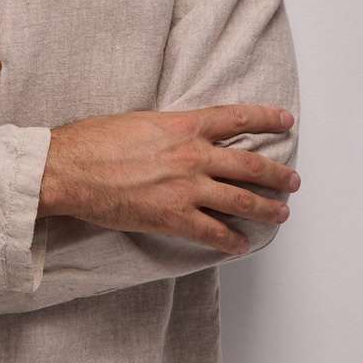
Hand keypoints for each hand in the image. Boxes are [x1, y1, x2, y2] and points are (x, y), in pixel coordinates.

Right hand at [39, 104, 299, 255]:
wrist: (70, 168)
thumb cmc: (95, 141)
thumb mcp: (142, 121)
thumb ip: (172, 129)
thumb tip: (187, 134)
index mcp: (184, 126)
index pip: (238, 118)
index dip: (267, 119)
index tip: (287, 121)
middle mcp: (193, 155)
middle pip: (250, 165)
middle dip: (277, 175)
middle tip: (292, 182)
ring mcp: (185, 188)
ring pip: (240, 200)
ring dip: (266, 208)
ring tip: (280, 214)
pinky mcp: (172, 217)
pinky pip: (212, 232)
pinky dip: (230, 240)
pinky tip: (240, 244)